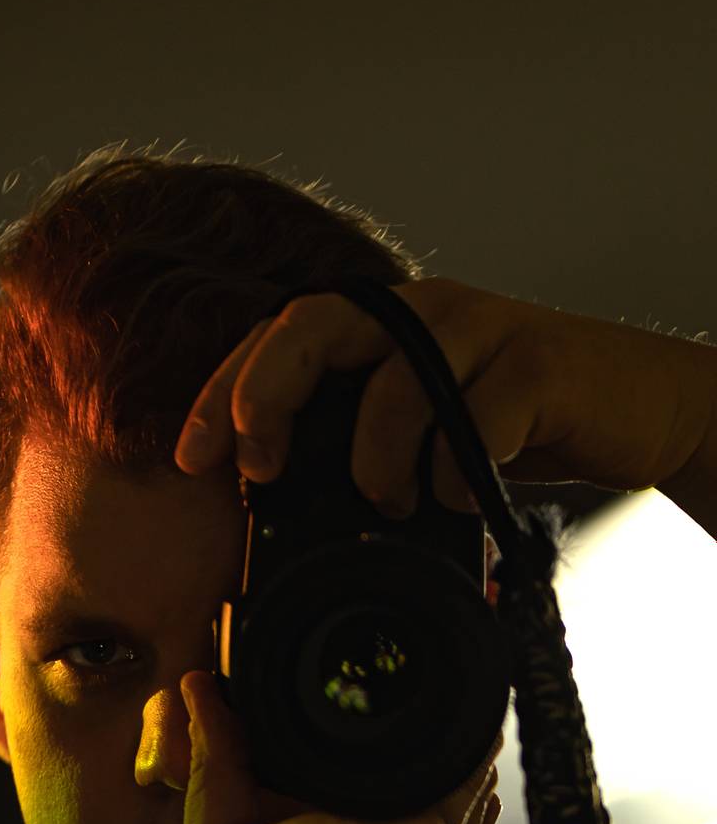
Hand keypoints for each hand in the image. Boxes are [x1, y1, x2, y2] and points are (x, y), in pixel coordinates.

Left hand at [173, 276, 716, 517]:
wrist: (634, 404)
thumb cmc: (516, 423)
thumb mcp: (425, 432)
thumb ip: (362, 446)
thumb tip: (280, 510)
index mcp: (382, 327)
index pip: (278, 339)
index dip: (224, 393)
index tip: (190, 458)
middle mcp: (422, 313)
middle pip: (315, 325)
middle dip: (266, 395)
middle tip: (256, 464)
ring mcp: (482, 330)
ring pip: (397, 376)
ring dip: (375, 455)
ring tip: (384, 502)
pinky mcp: (538, 362)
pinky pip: (479, 416)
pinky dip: (455, 472)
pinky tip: (456, 502)